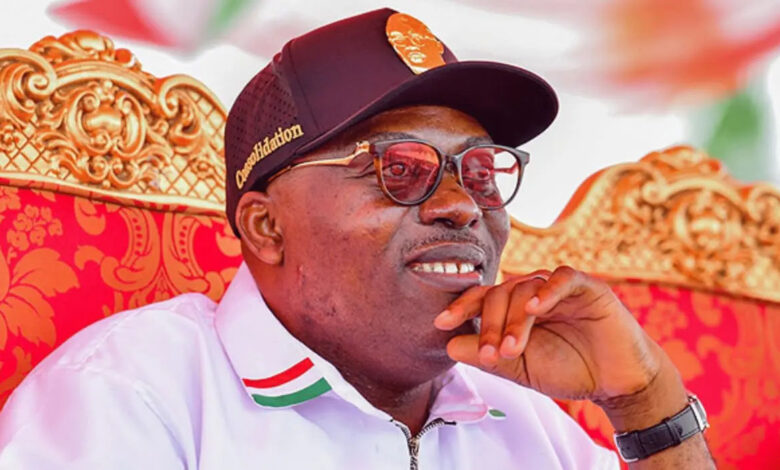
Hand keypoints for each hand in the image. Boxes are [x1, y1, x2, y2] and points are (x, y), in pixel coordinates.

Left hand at [434, 266, 666, 403]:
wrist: (616, 383)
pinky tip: (536, 309)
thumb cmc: (568, 370)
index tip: (441, 324)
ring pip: (526, 289)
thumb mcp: (520, 368)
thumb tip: (450, 345)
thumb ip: (487, 356)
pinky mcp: (587, 288)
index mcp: (515, 309)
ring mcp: (559, 288)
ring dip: (515, 321)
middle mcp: (533, 293)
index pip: (482, 298)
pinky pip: (563, 278)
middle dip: (490, 326)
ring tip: (513, 349)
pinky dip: (547, 291)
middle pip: (500, 294)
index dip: (461, 308)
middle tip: (492, 356)